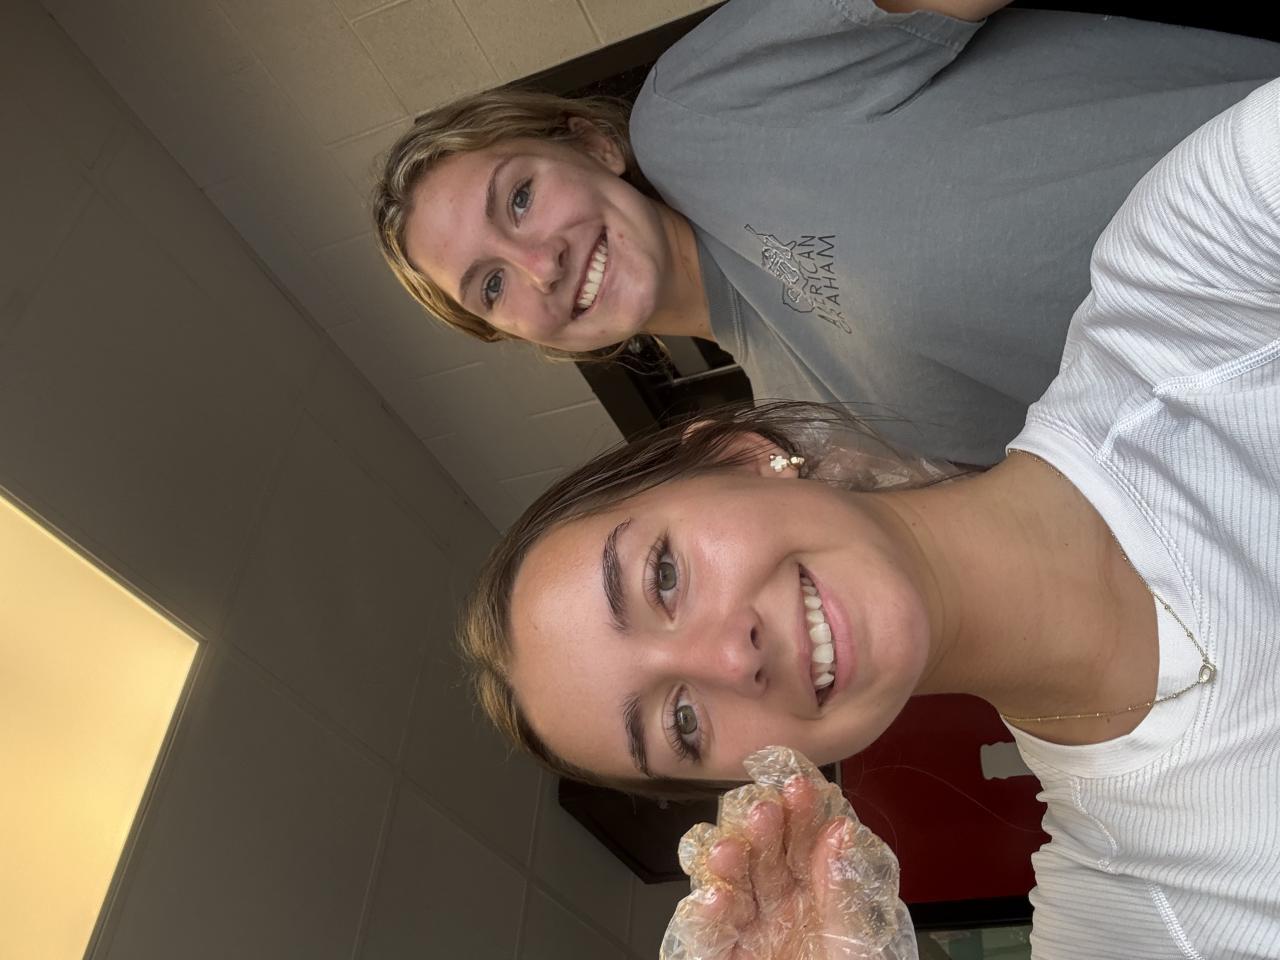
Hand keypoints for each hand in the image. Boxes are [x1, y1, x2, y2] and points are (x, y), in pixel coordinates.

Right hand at [661, 774, 910, 959]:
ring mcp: (747, 934)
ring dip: (726, 863)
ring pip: (727, 886)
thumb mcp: (860, 944)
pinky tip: (714, 899)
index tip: (800, 785)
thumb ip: (846, 892)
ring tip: (729, 851)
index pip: (803, 842)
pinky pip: (707, 937)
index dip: (800, 811)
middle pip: (761, 855)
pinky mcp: (722, 959)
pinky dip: (705, 917)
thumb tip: (840, 831)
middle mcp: (776, 908)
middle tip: (764, 811)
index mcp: (814, 895)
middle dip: (760, 828)